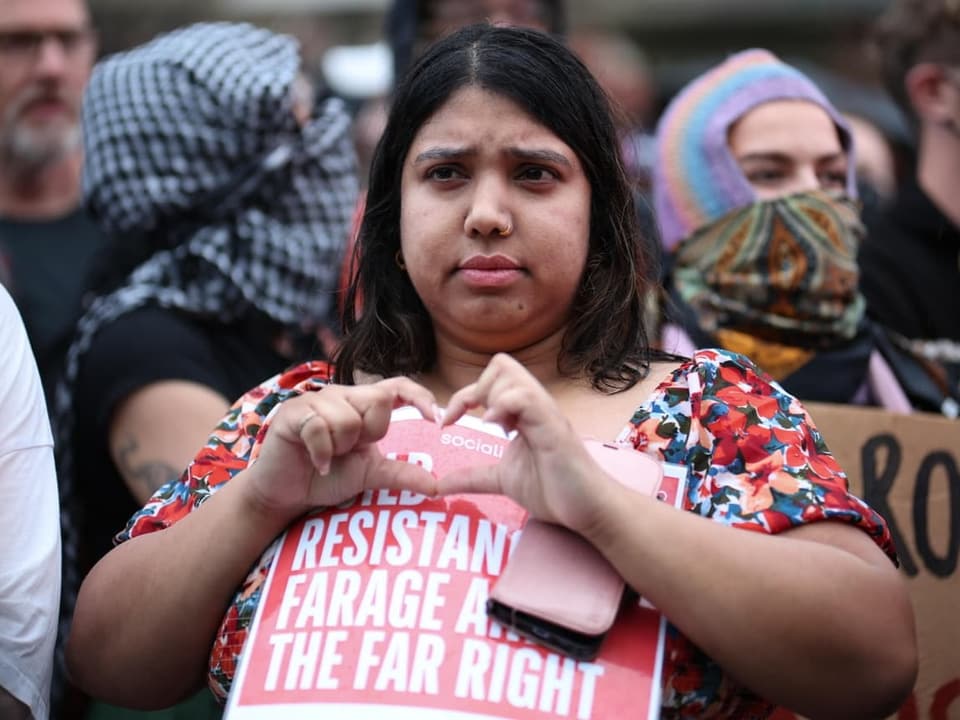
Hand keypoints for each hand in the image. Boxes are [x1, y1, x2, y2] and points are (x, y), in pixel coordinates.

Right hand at [244, 377, 439, 522]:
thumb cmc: (328, 477)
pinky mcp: (293, 413)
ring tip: (327, 455)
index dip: (419, 395)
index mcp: (363, 404)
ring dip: (340, 447)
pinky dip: (321, 453)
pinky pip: (319, 428)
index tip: (436, 418)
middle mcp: (342, 395)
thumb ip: (401, 474)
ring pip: (348, 419)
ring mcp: (315, 400)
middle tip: (349, 451)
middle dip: (369, 433)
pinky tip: (316, 463)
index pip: (397, 385)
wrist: (287, 494)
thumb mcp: (371, 475)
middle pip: (377, 400)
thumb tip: (437, 485)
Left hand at [439, 354, 614, 532]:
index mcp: (522, 413)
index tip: (447, 423)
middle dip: (476, 389)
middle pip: (501, 365)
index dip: (462, 397)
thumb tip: (440, 485)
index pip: (490, 380)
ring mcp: (545, 413)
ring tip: (491, 427)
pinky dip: (505, 405)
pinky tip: (497, 426)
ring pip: (512, 375)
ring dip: (491, 396)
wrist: (588, 510)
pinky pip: (526, 398)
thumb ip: (474, 477)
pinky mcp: (553, 427)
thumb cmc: (555, 491)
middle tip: (471, 422)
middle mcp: (534, 406)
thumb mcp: (503, 481)